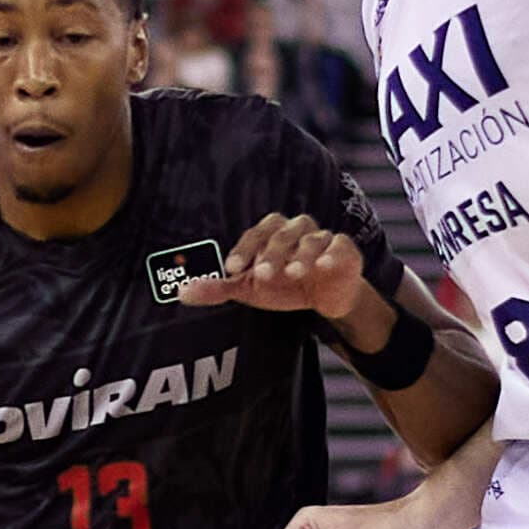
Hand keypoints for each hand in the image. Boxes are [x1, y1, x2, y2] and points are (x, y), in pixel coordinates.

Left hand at [178, 212, 370, 323]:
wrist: (326, 298)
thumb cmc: (284, 286)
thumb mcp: (250, 290)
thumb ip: (220, 289)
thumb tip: (183, 294)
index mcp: (271, 233)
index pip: (256, 233)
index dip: (244, 248)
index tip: (232, 268)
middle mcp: (297, 230)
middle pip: (282, 233)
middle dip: (271, 253)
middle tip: (263, 275)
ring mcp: (322, 239)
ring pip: (311, 238)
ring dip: (301, 254)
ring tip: (293, 274)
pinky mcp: (345, 250)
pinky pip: (338, 246)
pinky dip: (331, 254)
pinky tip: (323, 266)